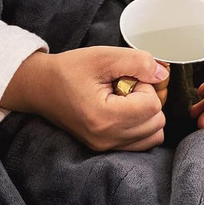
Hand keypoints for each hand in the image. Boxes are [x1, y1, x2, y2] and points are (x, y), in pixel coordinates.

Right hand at [1, 47, 169, 151]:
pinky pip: (144, 142)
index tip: (124, 79)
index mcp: (104, 117)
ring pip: (155, 134)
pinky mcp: (107, 148)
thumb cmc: (69, 70)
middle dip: (146, 100)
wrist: (40, 87)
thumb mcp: (103, 56)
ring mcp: (107, 147)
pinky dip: (142, 126)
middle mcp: (107, 138)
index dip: (144, 86)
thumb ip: (138, 62)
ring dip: (147, 114)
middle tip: (123, 88)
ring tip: (123, 100)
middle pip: (157, 121)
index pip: (152, 105)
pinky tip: (125, 111)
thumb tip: (163, 75)